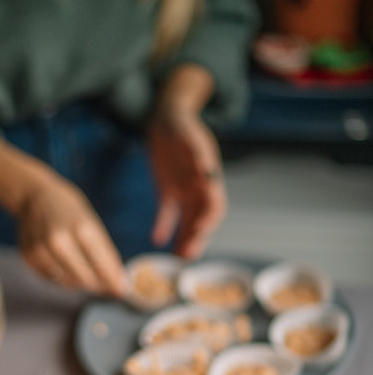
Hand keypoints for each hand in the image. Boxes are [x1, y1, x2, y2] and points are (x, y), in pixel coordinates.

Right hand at [19, 174, 126, 295]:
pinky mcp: (29, 258)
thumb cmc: (69, 209)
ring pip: (68, 283)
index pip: (102, 266)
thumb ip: (105, 254)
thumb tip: (120, 284)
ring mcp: (42, 250)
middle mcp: (60, 241)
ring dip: (80, 282)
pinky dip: (62, 278)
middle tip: (105, 283)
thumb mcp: (92, 224)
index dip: (114, 282)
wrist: (33, 196)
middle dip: (98, 285)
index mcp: (81, 228)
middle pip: (86, 279)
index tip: (122, 291)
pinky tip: (65, 265)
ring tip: (84, 269)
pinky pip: (52, 279)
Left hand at [149, 66, 227, 258]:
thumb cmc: (179, 124)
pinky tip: (158, 241)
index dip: (210, 220)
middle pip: (203, 218)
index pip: (215, 205)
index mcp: (207, 176)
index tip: (201, 232)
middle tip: (188, 254)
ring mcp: (185, 190)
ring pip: (189, 221)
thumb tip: (208, 172)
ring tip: (179, 257)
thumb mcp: (188, 136)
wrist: (166, 117)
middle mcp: (199, 187)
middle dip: (197, 237)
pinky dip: (164, 227)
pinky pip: (168, 214)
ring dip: (186, 238)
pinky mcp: (169, 191)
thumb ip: (198, 155)